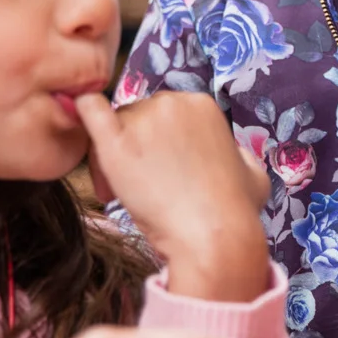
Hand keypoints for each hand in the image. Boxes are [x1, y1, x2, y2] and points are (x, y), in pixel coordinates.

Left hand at [77, 92, 270, 301]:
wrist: (213, 234)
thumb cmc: (235, 209)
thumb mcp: (252, 172)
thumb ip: (237, 156)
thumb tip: (232, 156)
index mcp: (202, 105)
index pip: (166, 115)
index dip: (160, 144)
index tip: (161, 176)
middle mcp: (172, 102)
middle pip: (138, 116)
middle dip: (136, 148)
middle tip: (138, 188)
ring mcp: (143, 119)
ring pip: (115, 124)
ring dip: (113, 154)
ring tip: (118, 193)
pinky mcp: (116, 142)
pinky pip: (90, 111)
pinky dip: (85, 115)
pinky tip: (85, 131)